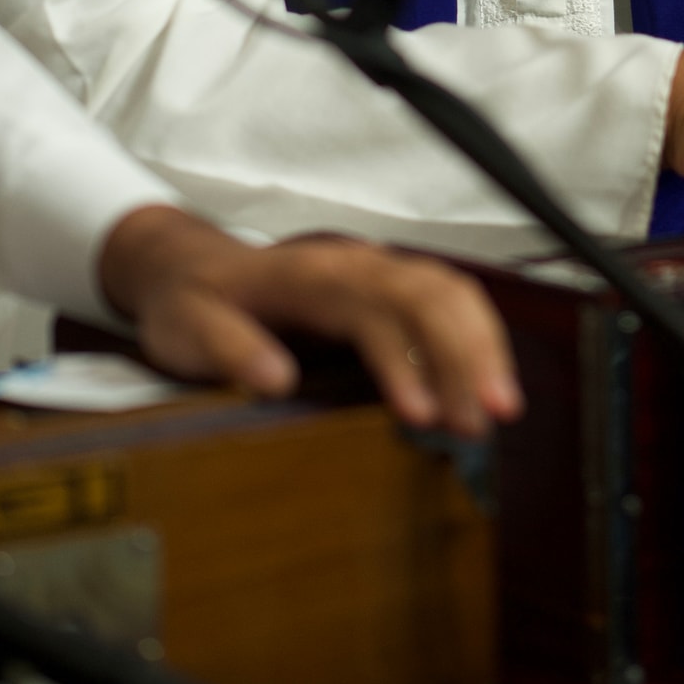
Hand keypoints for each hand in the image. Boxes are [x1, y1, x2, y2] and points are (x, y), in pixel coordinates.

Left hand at [96, 207, 522, 438]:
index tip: (423, 414)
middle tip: (490, 418)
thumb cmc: (190, 303)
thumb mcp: (186, 329)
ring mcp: (373, 274)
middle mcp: (353, 266)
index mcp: (310, 275)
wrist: (186, 270)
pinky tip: (482, 384)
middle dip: (468, 352)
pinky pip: (444, 301)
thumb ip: (227, 349)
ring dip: (480, 347)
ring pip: (448, 294)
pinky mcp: (383, 292)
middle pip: (431, 295)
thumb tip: (277, 379)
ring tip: (497, 411)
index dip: (406, 358)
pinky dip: (472, 338)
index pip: (376, 307)